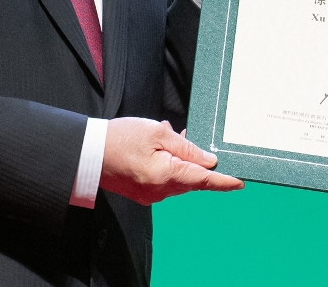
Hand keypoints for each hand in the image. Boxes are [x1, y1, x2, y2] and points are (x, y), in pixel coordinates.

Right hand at [100, 117, 243, 205]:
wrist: (86, 153)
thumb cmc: (120, 139)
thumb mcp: (158, 133)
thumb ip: (187, 148)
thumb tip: (208, 160)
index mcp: (167, 176)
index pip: (204, 180)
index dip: (224, 181)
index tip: (240, 182)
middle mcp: (160, 191)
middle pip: (191, 179)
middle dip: (198, 163)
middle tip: (197, 141)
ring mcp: (150, 194)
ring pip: (178, 179)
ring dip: (182, 162)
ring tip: (174, 137)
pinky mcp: (142, 193)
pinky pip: (165, 181)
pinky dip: (169, 166)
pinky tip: (162, 149)